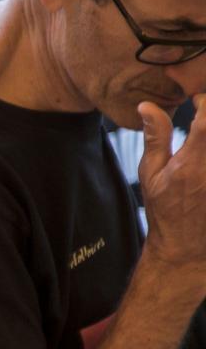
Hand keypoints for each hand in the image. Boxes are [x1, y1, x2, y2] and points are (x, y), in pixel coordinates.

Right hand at [138, 89, 205, 279]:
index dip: (205, 101)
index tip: (197, 100)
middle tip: (203, 116)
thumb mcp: (151, 173)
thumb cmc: (166, 211)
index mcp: (192, 162)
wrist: (186, 247)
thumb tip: (148, 106)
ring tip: (203, 139)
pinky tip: (204, 159)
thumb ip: (155, 137)